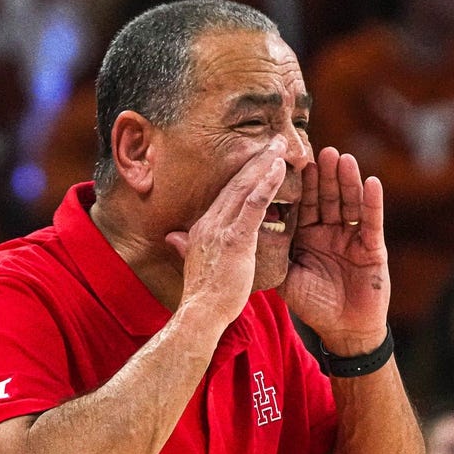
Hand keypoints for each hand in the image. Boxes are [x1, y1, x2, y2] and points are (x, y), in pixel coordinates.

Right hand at [166, 139, 286, 325]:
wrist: (200, 314)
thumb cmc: (203, 295)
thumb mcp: (192, 263)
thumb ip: (184, 246)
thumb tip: (172, 237)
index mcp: (204, 227)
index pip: (227, 194)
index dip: (244, 174)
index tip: (259, 158)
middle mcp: (211, 222)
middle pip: (236, 183)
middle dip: (257, 159)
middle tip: (275, 140)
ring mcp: (222, 229)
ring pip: (245, 187)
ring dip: (264, 163)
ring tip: (281, 145)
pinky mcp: (236, 239)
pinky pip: (254, 204)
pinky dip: (267, 183)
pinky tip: (280, 168)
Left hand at [279, 147, 389, 351]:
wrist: (343, 331)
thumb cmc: (314, 305)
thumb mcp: (285, 278)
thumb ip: (268, 255)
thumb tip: (236, 237)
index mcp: (308, 236)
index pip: (303, 204)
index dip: (298, 184)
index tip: (290, 160)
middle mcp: (331, 232)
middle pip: (327, 197)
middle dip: (323, 175)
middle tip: (319, 150)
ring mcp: (352, 238)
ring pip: (349, 203)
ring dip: (346, 181)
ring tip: (342, 158)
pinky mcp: (373, 247)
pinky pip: (372, 222)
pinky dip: (372, 202)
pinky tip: (371, 182)